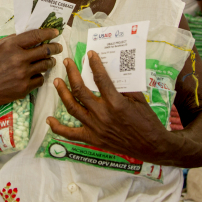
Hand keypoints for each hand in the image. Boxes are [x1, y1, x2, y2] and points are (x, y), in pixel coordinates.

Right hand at [0, 28, 61, 113]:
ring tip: (49, 61)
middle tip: (58, 47)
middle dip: (55, 48)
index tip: (55, 32)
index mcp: (10, 46)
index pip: (36, 36)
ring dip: (49, 62)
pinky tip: (36, 75)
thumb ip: (9, 40)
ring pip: (45, 66)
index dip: (48, 33)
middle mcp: (19, 59)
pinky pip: (40, 80)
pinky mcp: (24, 89)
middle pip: (46, 50)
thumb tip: (24, 35)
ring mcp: (23, 75)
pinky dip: (39, 76)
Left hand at [46, 52, 167, 161]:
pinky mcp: (93, 139)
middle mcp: (102, 114)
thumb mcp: (139, 100)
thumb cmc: (147, 121)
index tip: (90, 54)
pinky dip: (58, 127)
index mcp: (116, 103)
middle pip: (80, 90)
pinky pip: (71, 134)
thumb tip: (110, 73)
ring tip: (57, 81)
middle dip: (72, 73)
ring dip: (62, 93)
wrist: (151, 146)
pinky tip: (49, 119)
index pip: (100, 79)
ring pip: (72, 108)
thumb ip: (124, 87)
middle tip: (67, 62)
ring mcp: (95, 128)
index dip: (94, 64)